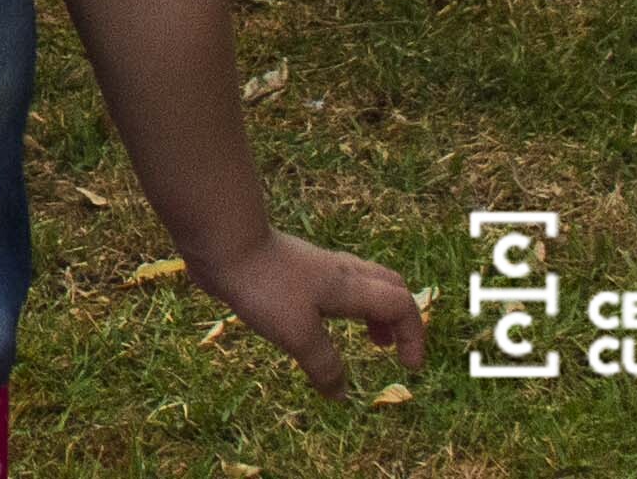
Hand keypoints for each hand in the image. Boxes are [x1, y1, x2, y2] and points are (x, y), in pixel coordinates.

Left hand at [195, 228, 425, 393]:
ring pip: (361, 283)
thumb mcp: (297, 334)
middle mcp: (339, 272)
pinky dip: (342, 306)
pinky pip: (332, 284)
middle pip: (388, 287)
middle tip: (392, 348)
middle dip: (399, 319)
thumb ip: (323, 365)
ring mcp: (313, 266)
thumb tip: (341, 395)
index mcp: (350, 287)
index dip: (414, 336)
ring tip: (368, 339)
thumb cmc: (264, 286)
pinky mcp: (289, 266)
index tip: (409, 366)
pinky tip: (319, 323)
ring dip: (372, 311)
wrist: (222, 241)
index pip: (401, 305)